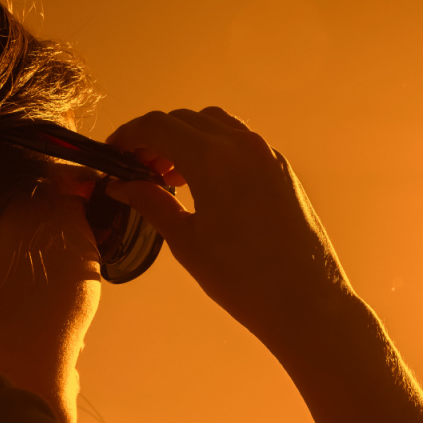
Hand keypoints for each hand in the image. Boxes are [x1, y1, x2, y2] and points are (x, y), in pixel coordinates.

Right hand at [106, 108, 354, 354]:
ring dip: (187, 140)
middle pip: (186, 120)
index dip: (128, 136)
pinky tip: (206, 184)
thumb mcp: (187, 242)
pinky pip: (243, 144)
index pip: (157, 126)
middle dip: (156, 137)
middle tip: (137, 169)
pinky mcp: (285, 172)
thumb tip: (122, 186)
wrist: (308, 302)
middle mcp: (245, 146)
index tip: (114, 155)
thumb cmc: (246, 280)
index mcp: (215, 158)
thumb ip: (152, 203)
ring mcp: (270, 156)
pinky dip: (216, 150)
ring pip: (217, 126)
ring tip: (170, 176)